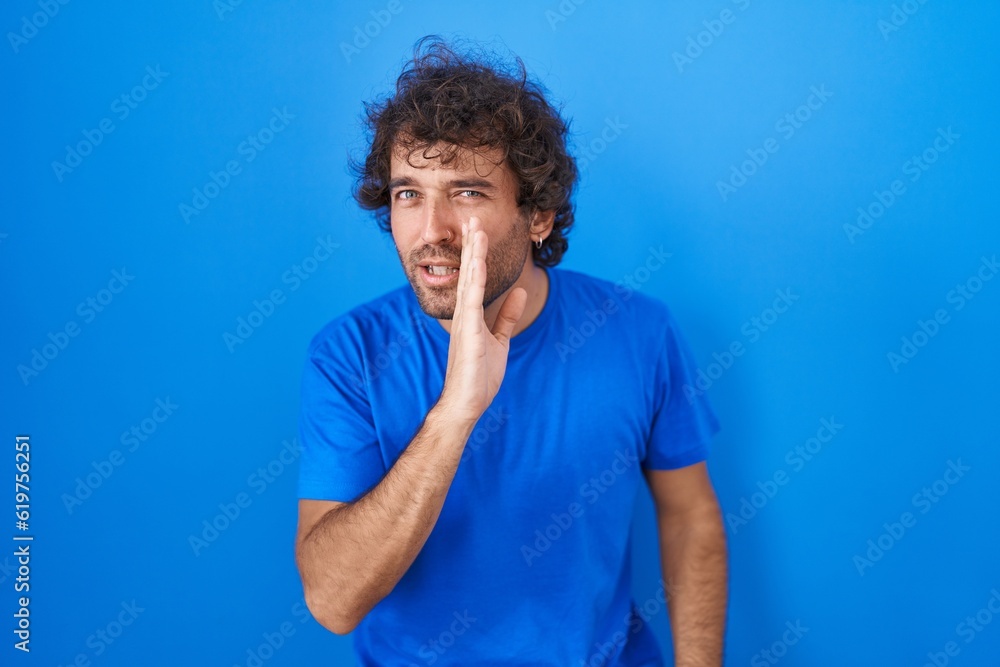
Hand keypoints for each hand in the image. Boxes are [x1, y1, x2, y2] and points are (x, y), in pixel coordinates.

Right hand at [437, 216, 526, 425]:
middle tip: (472, 218)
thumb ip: (506, 315)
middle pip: (467, 272)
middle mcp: (464, 313)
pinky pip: (472, 300)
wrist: (466, 402)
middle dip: (471, 245)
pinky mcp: (469, 332)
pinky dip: (474, 278)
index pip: (472, 277)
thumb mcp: (499, 339)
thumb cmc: (478, 375)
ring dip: (472, 253)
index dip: (475, 253)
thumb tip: (519, 292)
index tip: (477, 230)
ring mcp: (464, 321)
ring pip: (469, 279)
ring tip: (475, 229)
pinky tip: (477, 260)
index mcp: (470, 315)